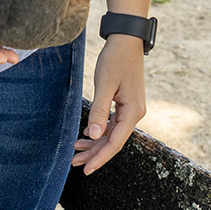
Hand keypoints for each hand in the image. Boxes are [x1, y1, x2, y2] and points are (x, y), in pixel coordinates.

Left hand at [71, 34, 145, 174]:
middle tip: (75, 163)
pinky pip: (112, 124)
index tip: (87, 169)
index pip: (115, 142)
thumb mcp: (105, 85)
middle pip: (113, 141)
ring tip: (76, 153)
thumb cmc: (115, 59)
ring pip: (112, 134)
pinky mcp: (125, 104)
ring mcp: (131, 109)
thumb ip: (99, 111)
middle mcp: (135, 113)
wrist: (126, 40)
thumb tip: (94, 136)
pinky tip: (86, 137)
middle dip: (94, 153)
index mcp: (133, 112)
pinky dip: (99, 131)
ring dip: (95, 144)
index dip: (100, 157)